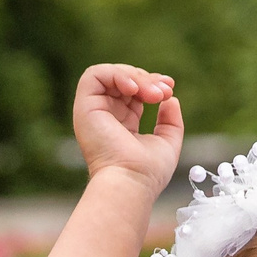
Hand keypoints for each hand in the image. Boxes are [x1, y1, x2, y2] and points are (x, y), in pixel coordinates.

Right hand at [71, 64, 183, 191]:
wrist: (130, 182)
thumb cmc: (147, 172)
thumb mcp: (168, 143)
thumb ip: (170, 121)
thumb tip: (171, 98)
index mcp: (123, 123)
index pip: (134, 92)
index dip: (151, 83)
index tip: (169, 88)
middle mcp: (107, 115)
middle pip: (124, 80)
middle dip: (147, 79)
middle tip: (164, 92)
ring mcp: (94, 110)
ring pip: (111, 74)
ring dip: (136, 77)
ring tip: (153, 94)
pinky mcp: (84, 106)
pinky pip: (95, 75)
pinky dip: (117, 74)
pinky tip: (133, 89)